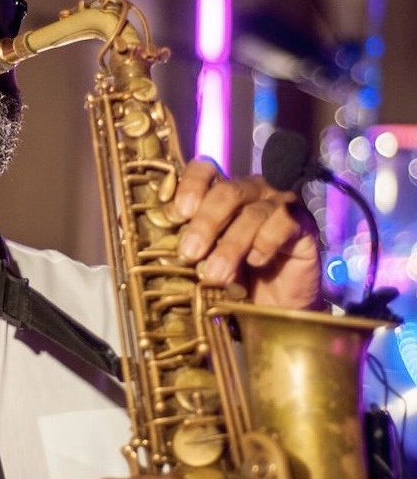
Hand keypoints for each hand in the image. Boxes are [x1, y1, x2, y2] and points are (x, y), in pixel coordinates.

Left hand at [171, 159, 322, 309]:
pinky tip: (255, 262)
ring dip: (230, 246)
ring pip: (253, 214)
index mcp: (223, 194)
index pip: (206, 171)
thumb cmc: (236, 279)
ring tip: (215, 274)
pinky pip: (283, 224)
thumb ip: (193, 245)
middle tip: (189, 254)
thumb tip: (175, 245)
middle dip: (205, 223)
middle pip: (227, 192)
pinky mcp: (303, 224)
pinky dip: (265, 244)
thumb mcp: (207, 261)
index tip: (178, 215)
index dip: (191, 186)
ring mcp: (280, 205)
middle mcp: (252, 192)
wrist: (272, 308)